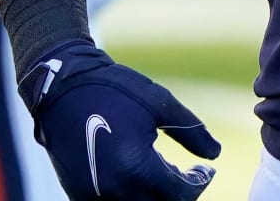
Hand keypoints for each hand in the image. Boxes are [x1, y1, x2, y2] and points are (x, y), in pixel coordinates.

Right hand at [18, 39, 219, 199]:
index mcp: (137, 168)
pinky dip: (133, 195)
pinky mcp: (79, 195)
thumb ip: (192, 132)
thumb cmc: (116, 91)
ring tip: (167, 172)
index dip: (199, 183)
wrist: (64, 89)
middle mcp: (114, 190)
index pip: (178, 195)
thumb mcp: (161, 104)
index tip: (206, 169)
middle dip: (179, 194)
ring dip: (156, 196)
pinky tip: (142, 174)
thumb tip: (215, 153)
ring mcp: (93, 197)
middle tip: (190, 174)